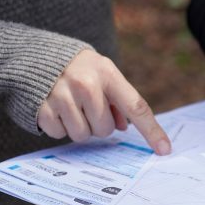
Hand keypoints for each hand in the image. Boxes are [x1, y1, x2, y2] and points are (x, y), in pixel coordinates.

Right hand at [38, 50, 170, 154]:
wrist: (40, 55)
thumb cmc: (83, 70)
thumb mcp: (105, 75)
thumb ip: (119, 101)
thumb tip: (123, 128)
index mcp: (108, 74)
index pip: (136, 107)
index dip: (152, 131)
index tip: (164, 149)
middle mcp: (86, 84)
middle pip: (106, 129)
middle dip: (100, 124)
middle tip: (89, 107)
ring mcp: (62, 95)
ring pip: (83, 135)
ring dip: (80, 127)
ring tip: (73, 107)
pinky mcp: (42, 107)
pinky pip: (60, 134)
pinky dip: (60, 127)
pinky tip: (57, 109)